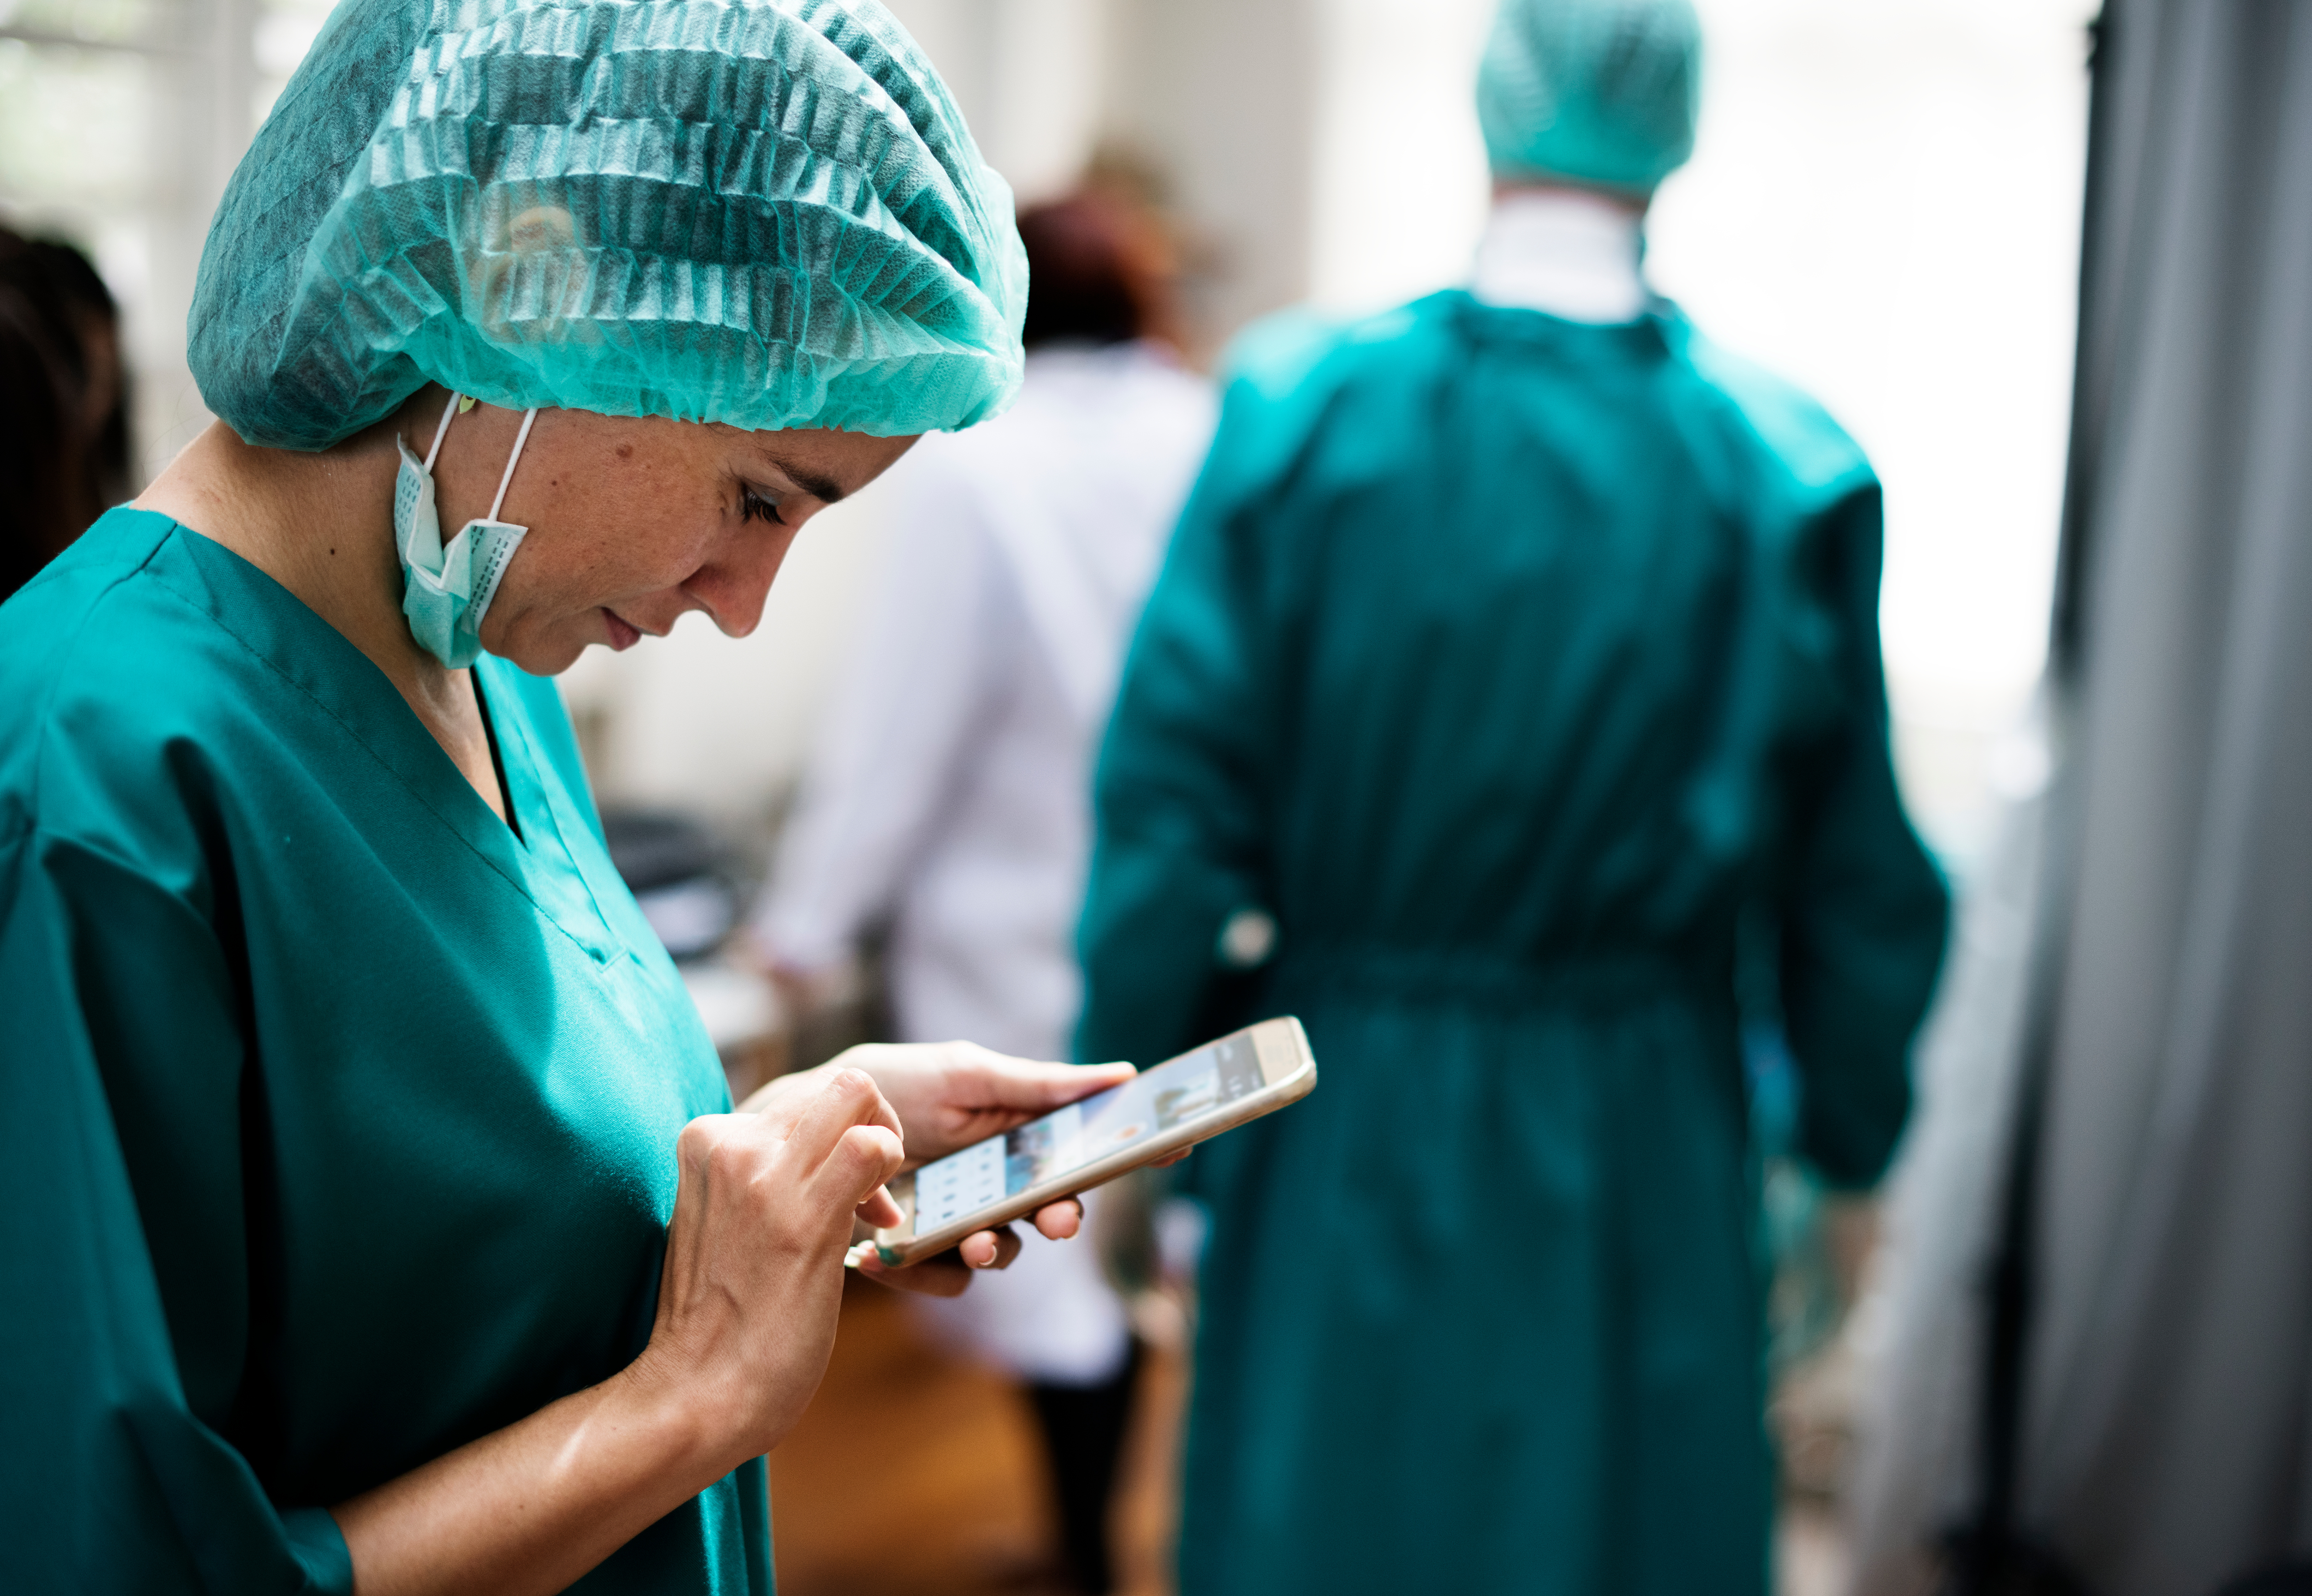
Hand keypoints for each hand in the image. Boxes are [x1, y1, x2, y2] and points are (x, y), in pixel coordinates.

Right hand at [632, 1066, 904, 1457]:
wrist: (698, 1389)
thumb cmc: (718, 1315)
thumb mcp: (718, 1219)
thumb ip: (752, 1173)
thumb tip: (811, 1151)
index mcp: (706, 1140)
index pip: (800, 1095)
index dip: (835, 1133)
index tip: (840, 1187)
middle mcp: (730, 1143)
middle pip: (835, 1086)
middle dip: (870, 1125)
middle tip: (871, 1190)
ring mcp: (765, 1175)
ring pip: (857, 1095)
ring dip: (885, 1144)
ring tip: (875, 1208)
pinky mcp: (805, 1214)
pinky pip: (873, 1147)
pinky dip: (892, 1173)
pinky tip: (879, 1224)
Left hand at [742, 1042, 1184, 1296]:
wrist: (808, 1125)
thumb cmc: (892, 1085)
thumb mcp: (965, 1075)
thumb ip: (1036, 1084)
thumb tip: (1121, 1076)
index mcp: (1021, 1137)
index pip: (1088, 1152)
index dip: (1132, 1152)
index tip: (1173, 1146)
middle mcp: (1000, 1185)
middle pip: (1053, 1212)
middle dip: (1062, 1217)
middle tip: (1058, 1218)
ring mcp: (963, 1223)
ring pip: (1003, 1253)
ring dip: (991, 1249)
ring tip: (964, 1240)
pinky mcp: (921, 1256)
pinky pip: (945, 1282)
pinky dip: (921, 1272)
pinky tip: (885, 1253)